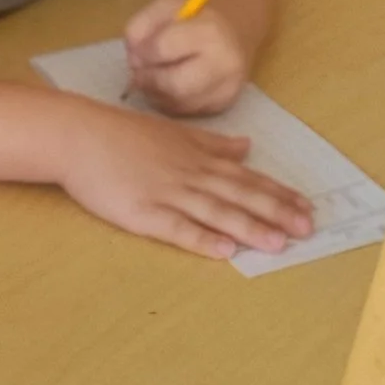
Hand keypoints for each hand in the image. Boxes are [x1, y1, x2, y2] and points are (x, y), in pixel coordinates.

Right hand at [49, 96, 315, 261]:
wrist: (78, 135)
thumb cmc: (123, 135)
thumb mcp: (174, 134)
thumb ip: (212, 144)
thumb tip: (246, 147)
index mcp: (198, 158)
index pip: (247, 178)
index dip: (278, 194)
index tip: (306, 207)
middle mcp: (189, 175)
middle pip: (239, 195)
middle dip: (276, 213)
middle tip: (307, 229)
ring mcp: (166, 194)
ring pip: (215, 212)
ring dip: (248, 228)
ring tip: (277, 243)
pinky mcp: (142, 212)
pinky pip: (177, 228)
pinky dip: (201, 239)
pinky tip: (224, 251)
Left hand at [123, 0, 250, 116]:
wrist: (234, 30)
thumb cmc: (194, 17)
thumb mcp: (165, 7)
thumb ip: (141, 26)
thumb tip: (133, 58)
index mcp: (210, 32)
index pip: (163, 49)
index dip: (141, 53)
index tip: (136, 52)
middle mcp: (224, 64)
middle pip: (173, 86)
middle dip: (148, 80)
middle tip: (139, 71)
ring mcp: (226, 89)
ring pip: (177, 104)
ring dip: (155, 93)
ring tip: (153, 76)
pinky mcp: (223, 106)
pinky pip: (184, 112)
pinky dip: (168, 102)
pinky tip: (167, 87)